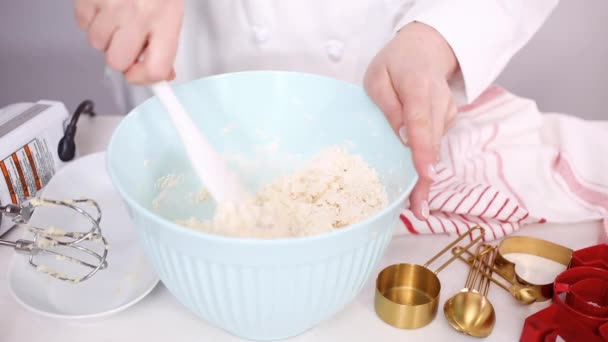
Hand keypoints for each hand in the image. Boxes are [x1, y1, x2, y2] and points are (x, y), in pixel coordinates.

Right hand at [73, 0, 183, 83]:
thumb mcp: (171, 13)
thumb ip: (166, 45)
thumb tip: (163, 76)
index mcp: (165, 22)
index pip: (154, 70)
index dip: (145, 80)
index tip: (142, 78)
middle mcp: (139, 15)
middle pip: (117, 62)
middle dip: (121, 56)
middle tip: (129, 40)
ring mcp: (111, 5)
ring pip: (96, 44)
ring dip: (106, 35)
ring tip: (118, 15)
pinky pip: (82, 24)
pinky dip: (91, 18)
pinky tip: (105, 5)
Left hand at [364, 22, 458, 219]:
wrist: (427, 49)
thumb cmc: (395, 65)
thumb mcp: (377, 77)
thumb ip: (387, 104)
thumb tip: (400, 135)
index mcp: (418, 88)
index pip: (421, 123)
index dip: (423, 152)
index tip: (426, 176)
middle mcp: (439, 103)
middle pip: (432, 144)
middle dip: (425, 179)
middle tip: (418, 210)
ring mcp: (447, 112)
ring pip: (436, 148)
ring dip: (425, 177)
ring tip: (418, 206)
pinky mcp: (448, 120)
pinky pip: (435, 144)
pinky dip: (426, 162)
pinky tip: (417, 178)